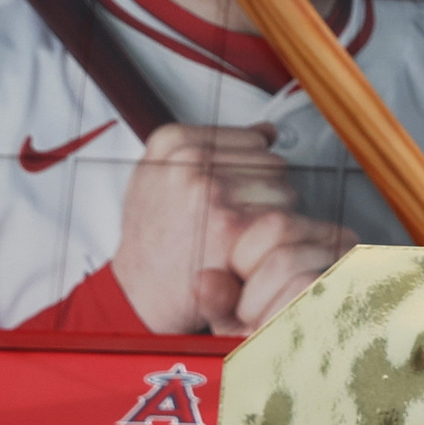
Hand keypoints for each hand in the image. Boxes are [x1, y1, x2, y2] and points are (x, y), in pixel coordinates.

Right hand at [111, 124, 352, 331]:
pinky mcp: (233, 224)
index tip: (221, 194)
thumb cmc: (152, 239)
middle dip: (260, 192)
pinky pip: (284, 217)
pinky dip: (273, 238)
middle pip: (271, 161)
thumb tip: (267, 131)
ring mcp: (212, 191)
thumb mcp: (159, 179)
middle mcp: (190, 162)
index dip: (245, 173)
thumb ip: (209, 147)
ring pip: (283, 188)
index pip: (253, 137)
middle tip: (227, 218)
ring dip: (269, 213)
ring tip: (233, 233)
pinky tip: (243, 248)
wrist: (139, 294)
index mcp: (172, 143)